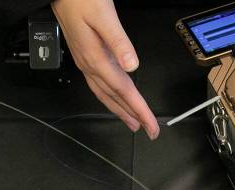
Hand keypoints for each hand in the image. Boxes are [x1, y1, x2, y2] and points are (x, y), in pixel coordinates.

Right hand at [51, 0, 158, 138]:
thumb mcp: (104, 15)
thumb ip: (118, 41)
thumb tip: (131, 65)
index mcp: (96, 57)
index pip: (123, 90)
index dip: (139, 110)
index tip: (151, 125)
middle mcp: (89, 64)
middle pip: (114, 97)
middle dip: (132, 115)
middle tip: (148, 130)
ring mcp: (85, 61)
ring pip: (105, 94)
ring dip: (120, 109)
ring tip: (132, 122)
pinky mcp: (84, 55)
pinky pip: (98, 84)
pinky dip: (109, 96)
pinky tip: (114, 97)